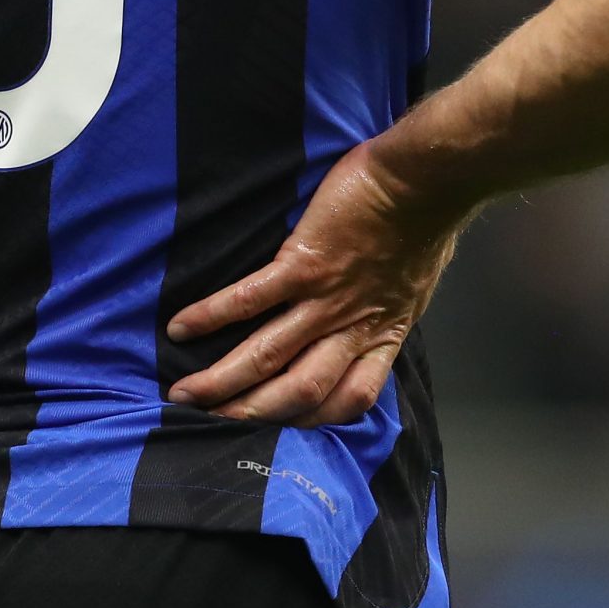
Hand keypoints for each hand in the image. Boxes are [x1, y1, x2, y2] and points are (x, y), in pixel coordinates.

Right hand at [164, 140, 465, 425]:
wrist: (425, 182)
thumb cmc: (427, 222)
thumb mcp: (416, 283)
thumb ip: (390, 306)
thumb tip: (375, 310)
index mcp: (383, 335)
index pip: (349, 400)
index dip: (314, 419)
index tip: (281, 425)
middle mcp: (352, 327)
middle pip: (298, 391)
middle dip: (250, 412)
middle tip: (208, 422)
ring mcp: (326, 299)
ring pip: (269, 355)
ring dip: (224, 380)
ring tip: (185, 393)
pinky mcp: (304, 263)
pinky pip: (251, 298)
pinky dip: (213, 315)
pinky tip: (181, 327)